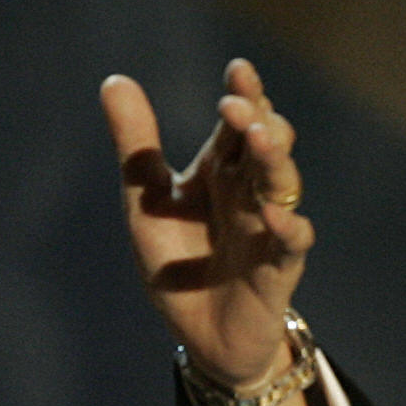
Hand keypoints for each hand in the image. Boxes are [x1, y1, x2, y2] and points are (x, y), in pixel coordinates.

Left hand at [99, 60, 314, 388]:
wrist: (201, 336)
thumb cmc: (178, 262)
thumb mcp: (147, 202)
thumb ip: (137, 145)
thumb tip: (114, 79)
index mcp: (222, 170)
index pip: (239, 123)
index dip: (245, 94)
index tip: (239, 69)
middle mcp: (250, 191)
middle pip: (266, 145)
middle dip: (258, 121)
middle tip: (236, 106)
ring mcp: (268, 228)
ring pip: (282, 185)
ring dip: (273, 161)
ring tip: (259, 138)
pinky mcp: (278, 270)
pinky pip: (291, 243)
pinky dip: (286, 227)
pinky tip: (271, 213)